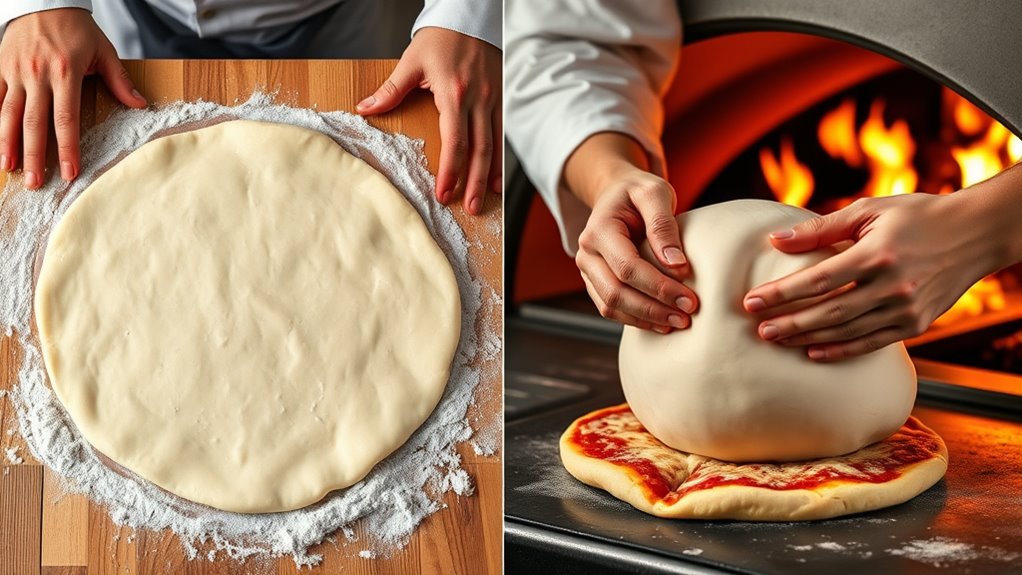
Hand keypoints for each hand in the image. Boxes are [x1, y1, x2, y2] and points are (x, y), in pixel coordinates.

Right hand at [0, 8, 146, 188]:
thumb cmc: (76, 27)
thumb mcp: (104, 50)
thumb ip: (119, 80)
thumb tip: (140, 104)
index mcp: (65, 73)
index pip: (66, 119)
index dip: (67, 148)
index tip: (70, 172)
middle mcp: (37, 76)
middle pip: (34, 124)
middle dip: (35, 156)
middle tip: (36, 183)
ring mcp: (16, 72)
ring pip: (8, 114)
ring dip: (8, 144)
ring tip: (11, 169)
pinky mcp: (1, 68)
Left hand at [357, 27, 500, 214]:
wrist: (469, 16)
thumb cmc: (441, 38)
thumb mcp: (411, 62)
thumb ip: (391, 90)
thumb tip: (365, 108)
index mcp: (454, 94)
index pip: (455, 141)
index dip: (451, 171)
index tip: (445, 193)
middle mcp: (478, 100)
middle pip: (479, 150)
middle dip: (474, 182)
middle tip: (471, 208)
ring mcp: (492, 100)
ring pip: (494, 144)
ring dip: (491, 175)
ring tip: (487, 199)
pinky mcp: (501, 98)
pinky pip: (502, 133)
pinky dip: (501, 157)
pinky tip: (498, 176)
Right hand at [575, 168, 697, 332]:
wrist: (616, 194)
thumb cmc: (637, 191)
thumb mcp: (655, 192)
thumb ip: (664, 225)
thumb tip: (676, 264)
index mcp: (599, 229)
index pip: (627, 267)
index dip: (658, 286)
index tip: (688, 298)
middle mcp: (586, 252)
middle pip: (616, 292)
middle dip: (653, 308)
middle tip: (686, 317)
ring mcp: (587, 270)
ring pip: (610, 306)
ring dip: (644, 319)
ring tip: (676, 323)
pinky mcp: (595, 282)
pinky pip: (610, 308)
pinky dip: (635, 319)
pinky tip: (660, 323)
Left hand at [743, 193, 995, 360]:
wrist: (978, 233)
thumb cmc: (916, 215)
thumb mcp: (869, 210)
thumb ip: (821, 228)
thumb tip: (775, 240)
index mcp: (877, 253)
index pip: (818, 279)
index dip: (781, 293)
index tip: (751, 302)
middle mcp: (893, 285)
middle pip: (829, 312)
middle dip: (789, 322)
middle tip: (759, 330)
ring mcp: (907, 309)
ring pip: (847, 331)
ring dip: (807, 338)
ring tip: (777, 339)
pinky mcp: (917, 324)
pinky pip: (871, 343)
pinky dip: (841, 350)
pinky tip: (813, 351)